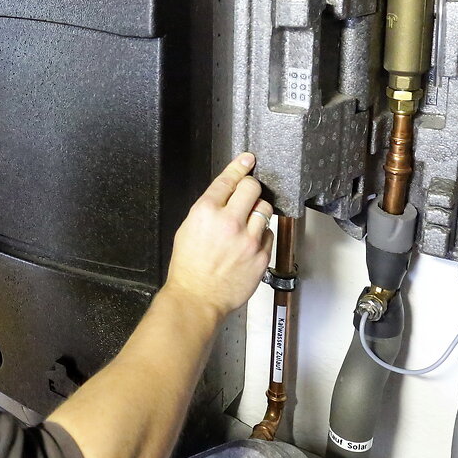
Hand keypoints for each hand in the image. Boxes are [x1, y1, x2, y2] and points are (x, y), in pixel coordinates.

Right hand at [162, 153, 274, 320]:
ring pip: (265, 210)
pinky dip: (261, 234)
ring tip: (247, 222)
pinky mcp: (261, 255)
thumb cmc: (189, 267)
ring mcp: (248, 239)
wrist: (197, 297)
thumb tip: (226, 195)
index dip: (240, 166)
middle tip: (248, 194)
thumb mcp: (187, 228)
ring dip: (258, 211)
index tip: (248, 160)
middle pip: (252, 189)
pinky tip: (249, 242)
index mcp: (206, 212)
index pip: (228, 179)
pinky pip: (269, 234)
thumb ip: (208, 209)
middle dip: (251, 188)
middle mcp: (229, 222)